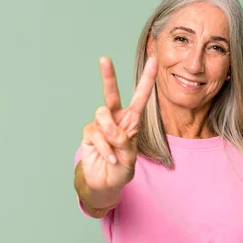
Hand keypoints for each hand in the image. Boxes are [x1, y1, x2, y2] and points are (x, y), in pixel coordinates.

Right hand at [81, 56, 157, 192]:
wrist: (105, 183)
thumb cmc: (121, 168)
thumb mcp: (130, 157)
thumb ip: (124, 143)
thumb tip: (111, 130)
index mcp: (132, 120)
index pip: (141, 96)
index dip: (147, 78)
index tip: (154, 60)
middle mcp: (115, 118)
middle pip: (111, 93)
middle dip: (108, 75)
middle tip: (104, 59)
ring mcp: (100, 125)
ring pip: (102, 114)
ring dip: (110, 132)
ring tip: (115, 147)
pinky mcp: (89, 133)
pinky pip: (96, 134)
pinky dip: (105, 148)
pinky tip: (110, 158)